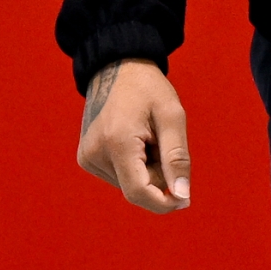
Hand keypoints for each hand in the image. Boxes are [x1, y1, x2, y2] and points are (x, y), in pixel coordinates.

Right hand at [76, 59, 191, 212]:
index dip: (164, 203)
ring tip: (145, 137)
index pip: (138, 192)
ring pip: (128, 185)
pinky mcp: (86, 158)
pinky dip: (133, 166)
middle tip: (162, 142)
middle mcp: (95, 153)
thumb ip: (177, 158)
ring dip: (145, 170)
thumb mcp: (171, 115)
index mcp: (117, 142)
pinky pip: (118, 177)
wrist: (116, 66)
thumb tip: (182, 196)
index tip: (184, 200)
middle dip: (158, 176)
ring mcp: (87, 157)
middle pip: (136, 189)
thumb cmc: (148, 88)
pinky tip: (133, 140)